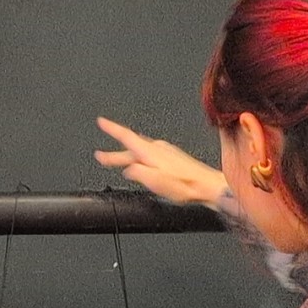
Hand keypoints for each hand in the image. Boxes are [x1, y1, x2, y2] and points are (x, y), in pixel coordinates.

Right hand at [96, 117, 226, 209]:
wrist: (206, 185)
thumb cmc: (185, 185)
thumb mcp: (156, 182)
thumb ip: (139, 173)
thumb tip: (129, 170)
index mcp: (151, 152)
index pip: (126, 136)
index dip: (112, 128)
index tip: (101, 122)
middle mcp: (158, 148)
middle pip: (131, 147)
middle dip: (115, 152)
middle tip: (102, 156)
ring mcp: (165, 152)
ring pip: (140, 152)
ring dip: (127, 156)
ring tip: (117, 163)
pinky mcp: (172, 157)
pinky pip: (149, 154)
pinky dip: (140, 158)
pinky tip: (141, 166)